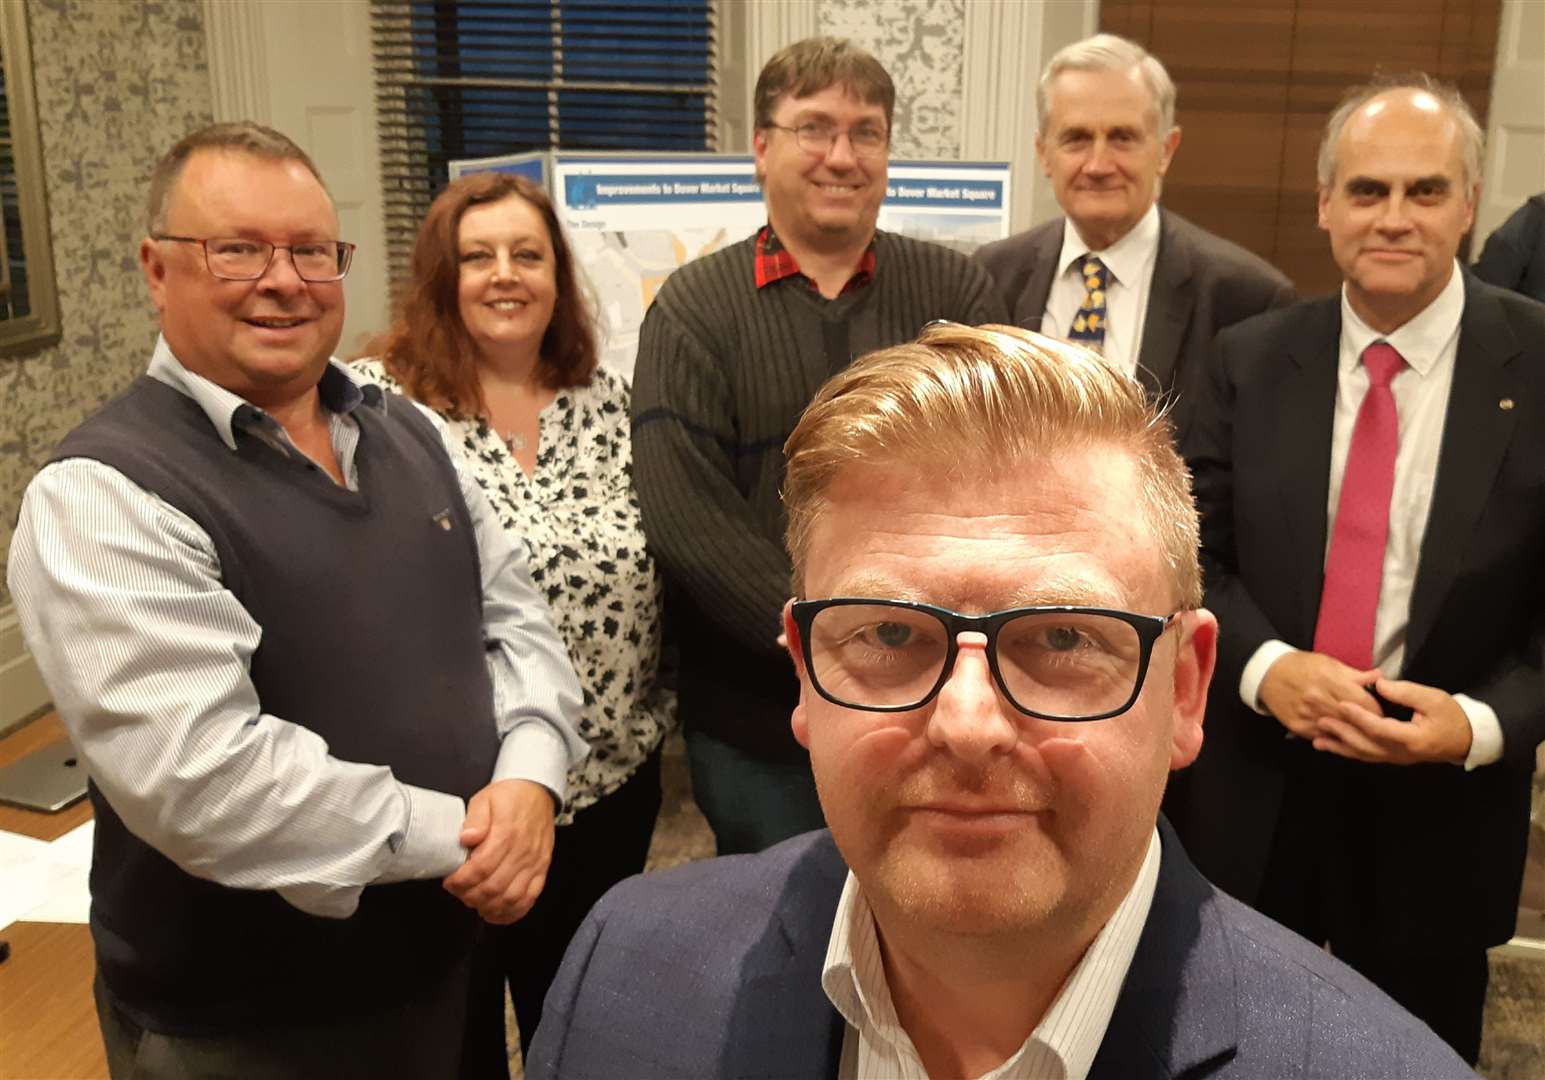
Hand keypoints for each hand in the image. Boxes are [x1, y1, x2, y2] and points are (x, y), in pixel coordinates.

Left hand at [442, 779, 556, 923]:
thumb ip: (474, 819)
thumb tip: (466, 838)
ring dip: (489, 907)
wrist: (537, 792)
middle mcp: (522, 851)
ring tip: (475, 902)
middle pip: (493, 887)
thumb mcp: (485, 799)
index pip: (480, 868)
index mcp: (506, 833)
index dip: (461, 881)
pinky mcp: (541, 869)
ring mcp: (534, 863)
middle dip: (470, 896)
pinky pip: (529, 898)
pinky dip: (512, 912)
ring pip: (511, 898)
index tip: (450, 882)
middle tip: (459, 892)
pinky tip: (497, 913)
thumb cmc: (510, 796)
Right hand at [1257, 650, 1381, 737]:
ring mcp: (1307, 715)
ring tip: (1364, 733)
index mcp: (1328, 680)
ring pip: (1340, 732)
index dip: (1377, 710)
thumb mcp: (1328, 663)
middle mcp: (1317, 699)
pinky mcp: (1298, 727)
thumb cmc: (1301, 666)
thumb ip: (1355, 674)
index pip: (1363, 702)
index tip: (1383, 712)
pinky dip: (1334, 737)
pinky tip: (1342, 735)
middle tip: (1378, 727)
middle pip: (1353, 720)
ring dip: (1354, 734)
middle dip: (1369, 725)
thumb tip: (1380, 677)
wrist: (1267, 674)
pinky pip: (1324, 738)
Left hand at [1313, 677, 1472, 764]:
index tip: (1341, 704)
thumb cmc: (1451, 716)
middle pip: (1366, 745)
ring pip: (1363, 754)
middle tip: (1320, 721)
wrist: (1466, 739)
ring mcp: (1396, 758)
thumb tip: (1377, 684)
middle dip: (1341, 733)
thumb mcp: (1433, 699)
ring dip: (1340, 747)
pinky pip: (1367, 756)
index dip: (1359, 717)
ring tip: (1317, 740)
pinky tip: (1332, 746)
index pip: (1379, 728)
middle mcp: (1401, 753)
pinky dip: (1348, 751)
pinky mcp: (1393, 758)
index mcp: (1412, 739)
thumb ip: (1405, 692)